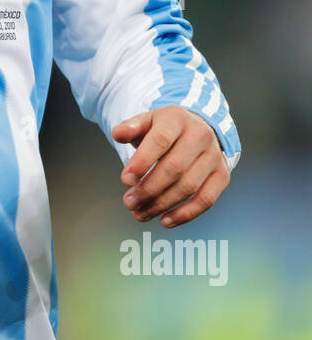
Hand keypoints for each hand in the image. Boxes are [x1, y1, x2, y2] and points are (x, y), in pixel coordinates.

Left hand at [111, 106, 229, 227]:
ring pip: (189, 186)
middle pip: (174, 168)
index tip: (125, 180)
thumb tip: (117, 133)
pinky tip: (165, 221)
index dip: (142, 162)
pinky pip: (206, 199)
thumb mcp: (146, 122)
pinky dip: (185, 214)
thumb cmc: (166, 129)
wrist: (197, 129)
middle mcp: (200, 135)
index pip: (160, 140)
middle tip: (129, 202)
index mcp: (178, 118)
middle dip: (148, 189)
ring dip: (161, 205)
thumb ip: (130, 128)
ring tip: (140, 213)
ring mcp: (214, 156)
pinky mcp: (222, 175)